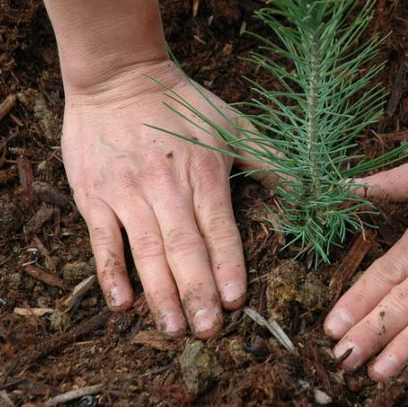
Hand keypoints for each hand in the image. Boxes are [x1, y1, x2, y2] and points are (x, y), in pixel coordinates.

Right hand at [61, 59, 245, 337]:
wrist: (117, 74)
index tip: (236, 301)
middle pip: (184, 247)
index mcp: (203, 172)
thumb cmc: (181, 102)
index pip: (218, 227)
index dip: (227, 264)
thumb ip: (270, 159)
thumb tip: (312, 187)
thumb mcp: (232, 123)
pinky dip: (111, 272)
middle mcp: (166, 186)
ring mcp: (127, 192)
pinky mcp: (95, 195)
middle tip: (208, 332)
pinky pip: (102, 240)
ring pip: (146, 251)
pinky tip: (122, 303)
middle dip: (197, 292)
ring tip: (173, 329)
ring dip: (160, 292)